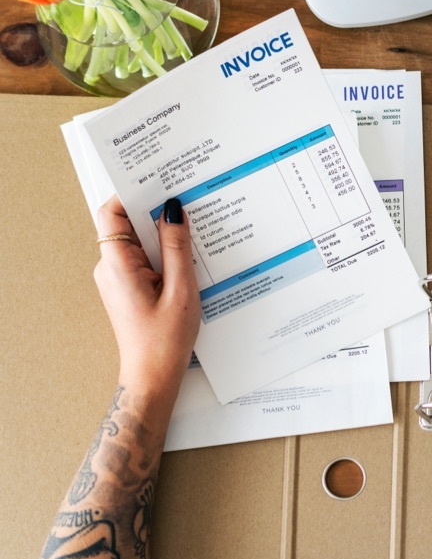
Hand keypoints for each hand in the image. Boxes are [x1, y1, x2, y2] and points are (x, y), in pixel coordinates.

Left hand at [93, 195, 199, 401]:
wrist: (153, 375)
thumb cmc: (165, 339)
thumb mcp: (181, 289)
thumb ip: (177, 247)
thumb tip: (173, 211)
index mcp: (117, 265)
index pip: (111, 213)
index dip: (132, 194)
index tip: (159, 183)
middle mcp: (111, 267)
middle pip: (127, 224)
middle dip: (155, 212)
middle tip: (187, 203)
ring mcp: (118, 277)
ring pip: (139, 241)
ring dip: (164, 236)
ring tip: (194, 235)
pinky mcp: (129, 286)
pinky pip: (145, 258)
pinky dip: (165, 253)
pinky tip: (188, 260)